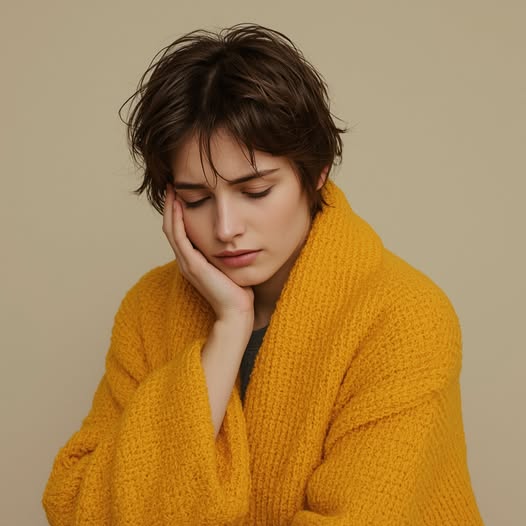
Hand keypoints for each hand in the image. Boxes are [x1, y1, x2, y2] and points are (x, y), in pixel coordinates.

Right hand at [163, 184, 254, 323]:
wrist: (236, 312)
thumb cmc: (238, 291)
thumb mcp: (230, 266)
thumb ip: (228, 253)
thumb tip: (237, 239)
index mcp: (193, 261)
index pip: (180, 232)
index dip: (177, 213)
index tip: (180, 193)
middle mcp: (186, 261)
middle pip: (171, 228)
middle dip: (170, 206)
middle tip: (171, 185)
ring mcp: (187, 263)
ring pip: (171, 230)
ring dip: (170, 209)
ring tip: (171, 189)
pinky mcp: (192, 264)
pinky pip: (179, 237)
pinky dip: (176, 219)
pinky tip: (177, 204)